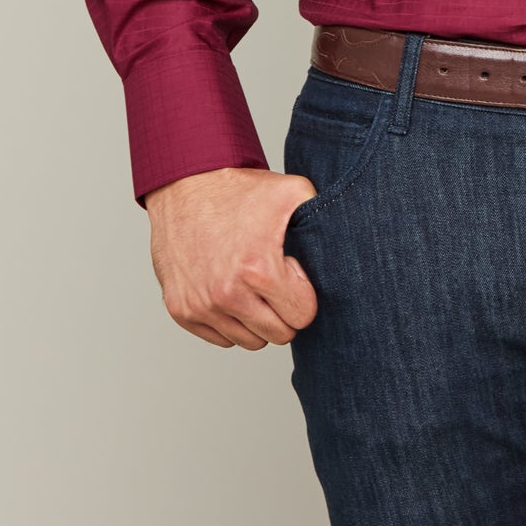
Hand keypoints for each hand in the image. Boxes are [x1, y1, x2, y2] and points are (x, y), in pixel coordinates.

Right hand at [144, 165, 319, 348]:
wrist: (185, 185)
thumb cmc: (239, 190)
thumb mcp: (292, 191)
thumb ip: (323, 216)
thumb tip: (344, 241)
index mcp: (257, 269)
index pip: (302, 316)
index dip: (302, 293)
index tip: (290, 270)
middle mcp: (226, 294)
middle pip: (279, 335)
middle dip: (284, 310)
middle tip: (274, 280)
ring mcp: (201, 305)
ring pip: (249, 341)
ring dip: (257, 318)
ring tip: (251, 283)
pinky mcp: (182, 311)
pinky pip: (221, 338)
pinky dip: (230, 321)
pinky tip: (230, 289)